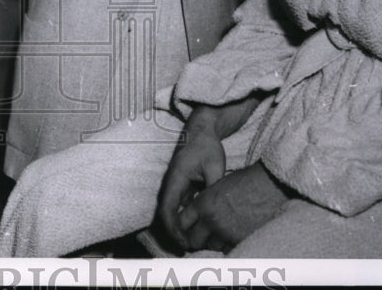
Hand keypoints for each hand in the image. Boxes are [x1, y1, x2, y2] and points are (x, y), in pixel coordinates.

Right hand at [157, 106, 226, 249]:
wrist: (201, 130)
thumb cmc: (206, 146)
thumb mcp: (214, 165)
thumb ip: (212, 187)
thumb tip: (214, 208)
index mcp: (175, 179)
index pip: (167, 209)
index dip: (173, 229)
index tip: (184, 243)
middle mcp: (171, 184)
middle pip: (167, 215)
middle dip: (175, 234)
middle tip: (190, 250)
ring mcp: (175, 186)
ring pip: (172, 213)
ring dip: (180, 229)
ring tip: (194, 244)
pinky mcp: (182, 187)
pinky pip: (179, 208)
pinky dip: (185, 220)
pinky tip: (197, 229)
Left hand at [175, 162, 289, 251]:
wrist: (268, 185)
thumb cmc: (244, 182)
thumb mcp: (216, 187)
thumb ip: (204, 203)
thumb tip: (197, 217)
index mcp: (202, 203)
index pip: (181, 223)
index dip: (182, 226)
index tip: (186, 228)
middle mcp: (210, 220)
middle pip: (192, 240)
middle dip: (195, 238)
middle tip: (200, 235)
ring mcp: (225, 232)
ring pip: (210, 247)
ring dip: (213, 242)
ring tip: (220, 232)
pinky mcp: (239, 240)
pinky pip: (227, 249)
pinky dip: (227, 245)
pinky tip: (231, 235)